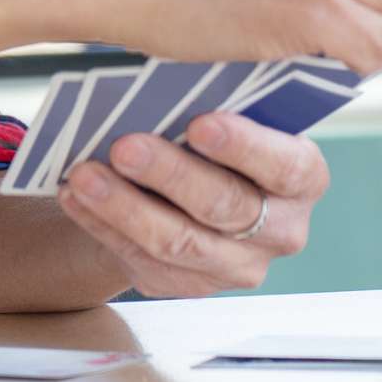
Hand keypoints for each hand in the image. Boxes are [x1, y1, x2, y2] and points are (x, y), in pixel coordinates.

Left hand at [57, 110, 327, 298]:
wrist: (188, 190)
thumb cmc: (214, 137)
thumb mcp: (231, 116)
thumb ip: (215, 108)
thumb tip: (164, 95)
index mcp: (304, 177)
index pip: (284, 167)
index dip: (244, 147)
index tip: (200, 124)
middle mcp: (281, 230)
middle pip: (224, 207)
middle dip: (169, 174)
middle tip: (124, 146)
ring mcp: (237, 266)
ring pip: (178, 242)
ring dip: (124, 206)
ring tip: (85, 174)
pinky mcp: (191, 286)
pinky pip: (143, 259)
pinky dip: (103, 224)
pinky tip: (77, 196)